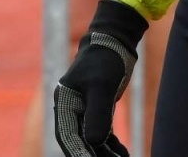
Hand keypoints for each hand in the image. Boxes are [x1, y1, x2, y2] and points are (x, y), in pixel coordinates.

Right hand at [53, 0, 146, 156]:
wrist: (114, 42)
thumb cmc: (105, 60)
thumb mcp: (102, 86)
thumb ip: (97, 114)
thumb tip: (95, 142)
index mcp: (65, 101)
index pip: (68, 135)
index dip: (78, 153)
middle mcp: (70, 107)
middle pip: (79, 141)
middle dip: (92, 155)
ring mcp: (83, 109)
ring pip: (92, 140)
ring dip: (104, 153)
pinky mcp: (97, 109)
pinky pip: (102, 134)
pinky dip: (111, 145)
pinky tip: (123, 154)